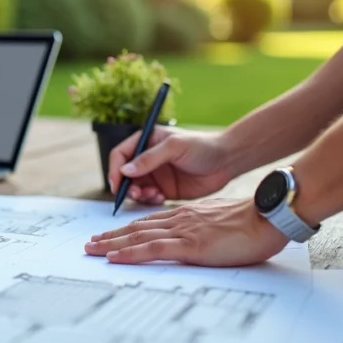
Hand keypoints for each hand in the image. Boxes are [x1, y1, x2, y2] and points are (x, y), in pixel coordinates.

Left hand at [84, 198, 288, 266]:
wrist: (269, 217)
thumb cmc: (254, 222)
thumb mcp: (222, 222)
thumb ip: (205, 227)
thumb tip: (199, 238)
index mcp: (187, 215)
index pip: (149, 222)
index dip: (127, 230)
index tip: (110, 236)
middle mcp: (180, 220)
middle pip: (136, 228)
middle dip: (111, 236)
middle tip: (90, 244)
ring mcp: (183, 231)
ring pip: (137, 236)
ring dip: (111, 244)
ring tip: (92, 250)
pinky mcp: (190, 245)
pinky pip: (152, 248)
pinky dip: (129, 253)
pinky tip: (113, 257)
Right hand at [109, 127, 234, 204]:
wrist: (227, 161)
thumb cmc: (203, 146)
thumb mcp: (175, 147)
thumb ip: (149, 158)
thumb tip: (125, 171)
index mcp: (146, 141)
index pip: (120, 155)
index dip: (115, 169)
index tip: (117, 183)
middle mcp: (147, 159)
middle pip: (124, 175)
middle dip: (126, 186)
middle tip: (135, 194)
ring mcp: (156, 175)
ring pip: (135, 189)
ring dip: (138, 195)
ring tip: (152, 195)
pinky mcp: (165, 190)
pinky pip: (148, 199)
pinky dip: (149, 201)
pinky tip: (160, 198)